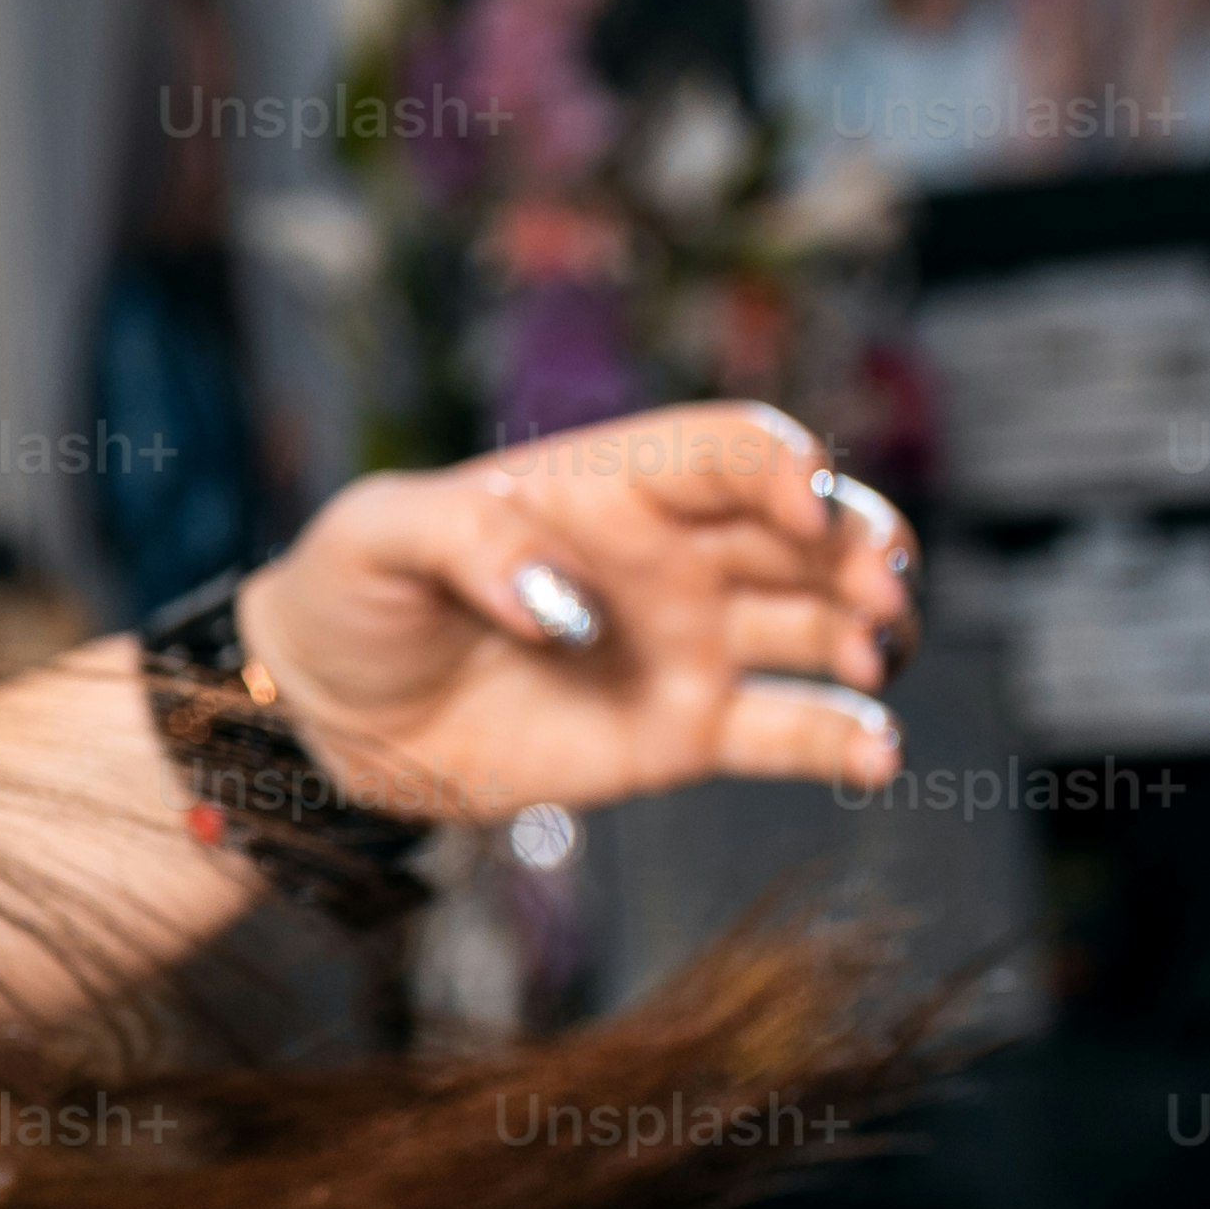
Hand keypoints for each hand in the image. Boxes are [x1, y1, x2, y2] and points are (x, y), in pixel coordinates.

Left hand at [227, 401, 912, 823]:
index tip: (805, 508)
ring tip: (873, 654)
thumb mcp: (375, 536)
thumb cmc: (352, 594)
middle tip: (879, 587)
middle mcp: (670, 558)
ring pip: (814, 625)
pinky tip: (879, 757)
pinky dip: (843, 741)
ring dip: (865, 633)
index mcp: (611, 485)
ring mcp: (686, 645)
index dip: (784, 469)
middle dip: (859, 547)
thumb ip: (463, 540)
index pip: (731, 451)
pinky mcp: (680, 732)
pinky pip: (785, 733)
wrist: (329, 714)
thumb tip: (558, 602)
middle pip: (803, 533)